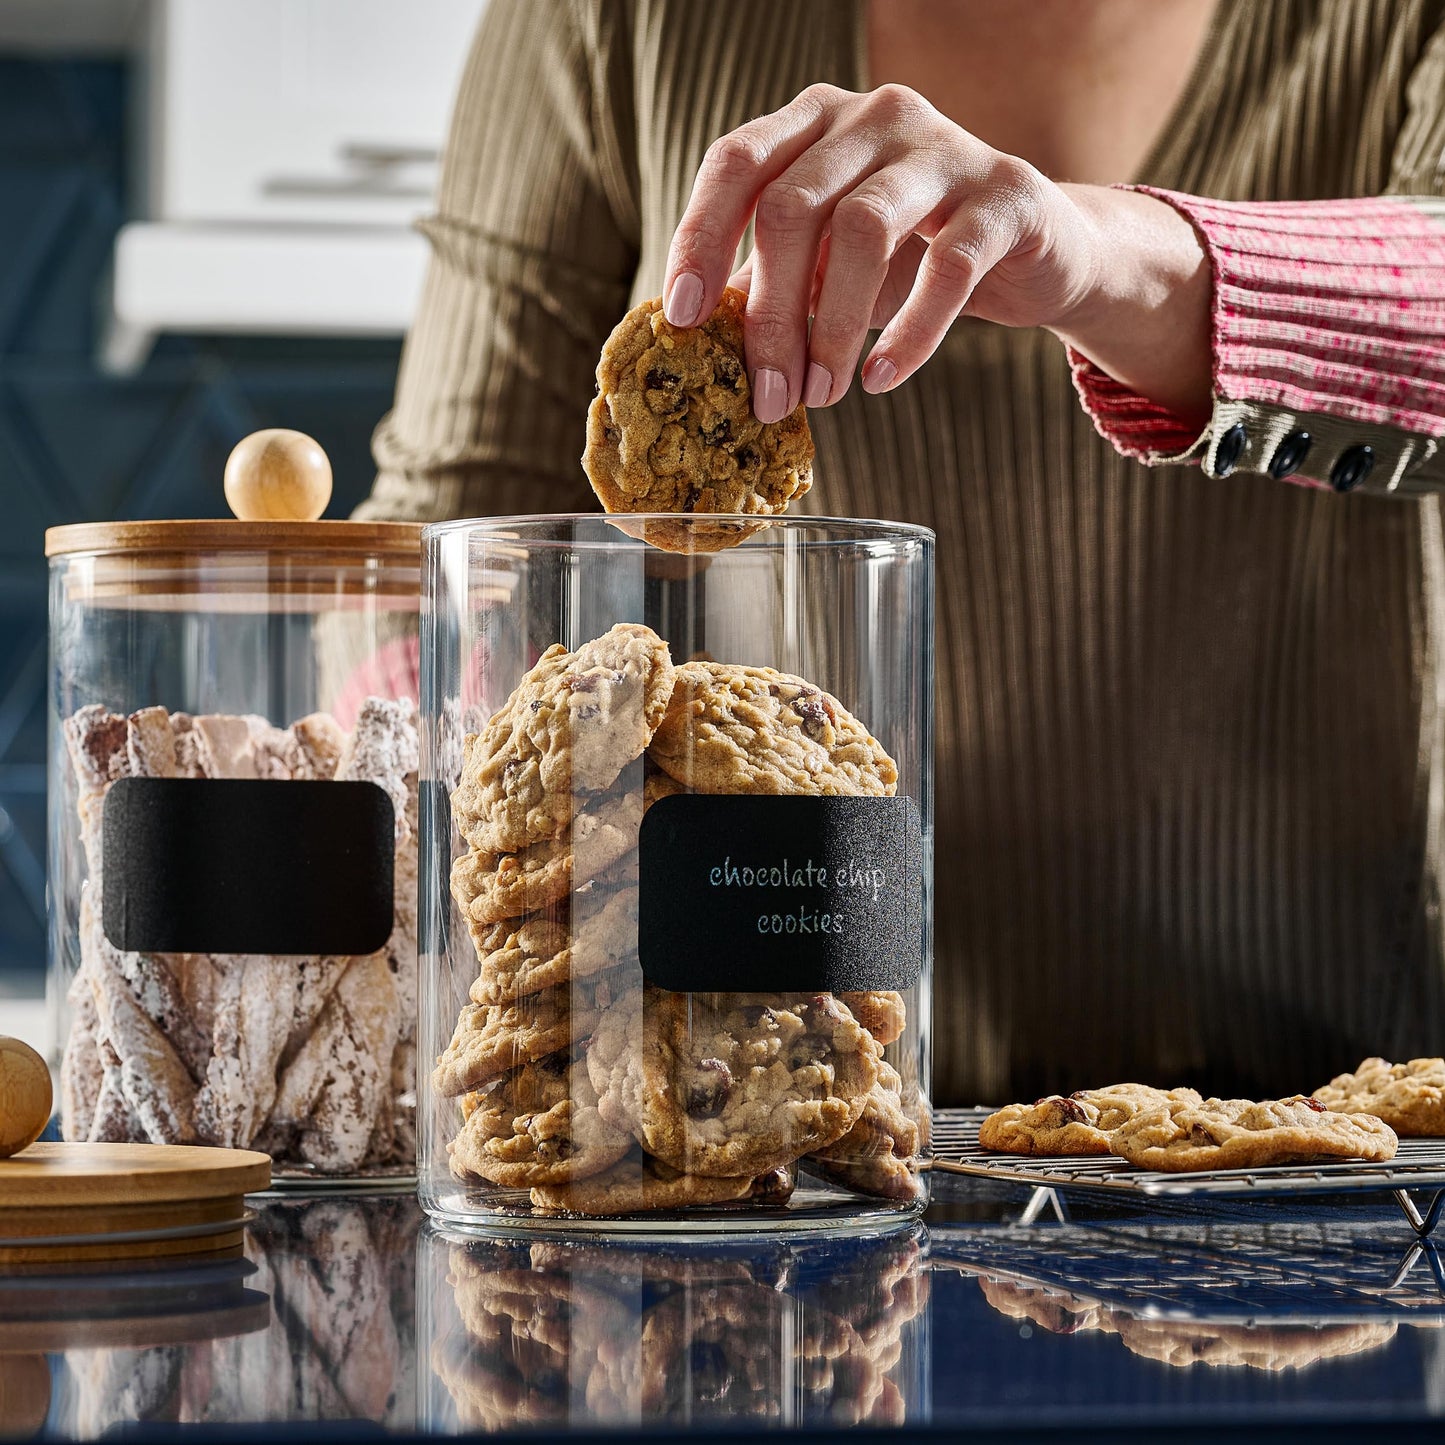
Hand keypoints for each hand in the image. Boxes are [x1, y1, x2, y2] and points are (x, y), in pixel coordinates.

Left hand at [663, 84, 1210, 425]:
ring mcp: (943, 146)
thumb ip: (772, 282)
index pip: (736, 162)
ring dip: (832, 328)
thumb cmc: (914, 258)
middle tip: (768, 395)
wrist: (1037, 252)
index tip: (682, 317)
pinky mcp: (1006, 194)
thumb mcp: (830, 265)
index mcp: (817, 122)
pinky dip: (908, 334)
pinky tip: (880, 378)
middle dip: (770, 316)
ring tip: (824, 393)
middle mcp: (875, 116)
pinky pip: (947, 268)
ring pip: (862, 230)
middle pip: (792, 207)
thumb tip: (698, 337)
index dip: (700, 237)